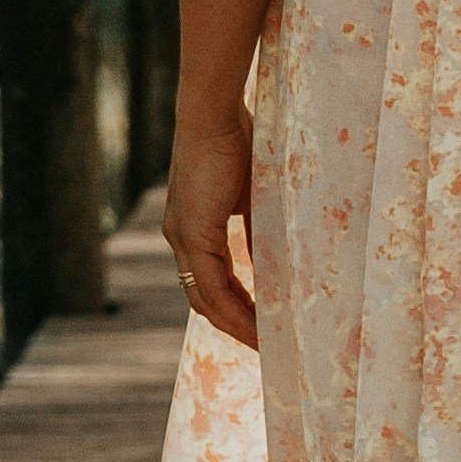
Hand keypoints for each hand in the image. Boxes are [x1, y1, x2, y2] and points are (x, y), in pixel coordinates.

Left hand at [164, 114, 259, 346]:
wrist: (215, 114)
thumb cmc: (239, 140)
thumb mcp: (253, 192)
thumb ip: (260, 225)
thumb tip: (281, 256)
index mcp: (193, 225)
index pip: (210, 280)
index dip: (234, 307)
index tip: (261, 326)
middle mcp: (179, 237)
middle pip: (204, 299)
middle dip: (235, 326)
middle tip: (265, 346)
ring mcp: (182, 238)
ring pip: (205, 300)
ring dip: (235, 326)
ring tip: (265, 345)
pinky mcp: (192, 234)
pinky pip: (212, 287)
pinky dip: (234, 311)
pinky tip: (256, 326)